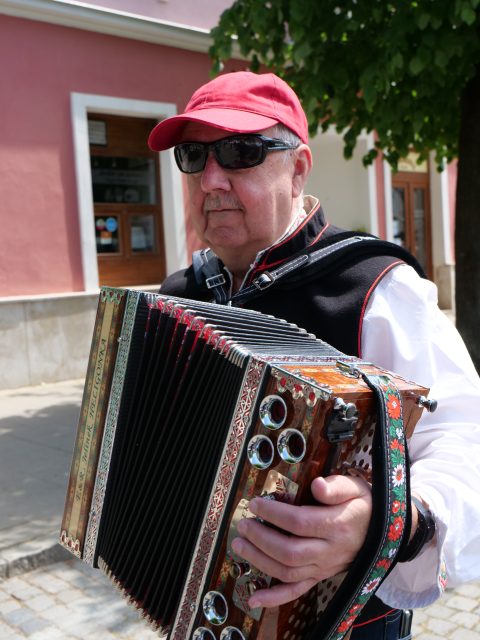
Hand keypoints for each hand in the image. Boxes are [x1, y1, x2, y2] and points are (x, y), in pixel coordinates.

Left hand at [231, 474, 371, 607]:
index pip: (299, 522)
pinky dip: (274, 598)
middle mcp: (329, 551)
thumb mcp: (355, 487)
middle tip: (244, 523)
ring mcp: (324, 568)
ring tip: (240, 544)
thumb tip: (317, 485)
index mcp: (337, 525)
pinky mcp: (319, 577)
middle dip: (261, 538)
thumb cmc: (363, 504)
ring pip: (288, 572)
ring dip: (260, 560)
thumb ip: (336, 486)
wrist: (382, 531)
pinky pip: (296, 592)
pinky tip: (253, 598)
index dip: (274, 514)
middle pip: (290, 551)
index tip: (256, 503)